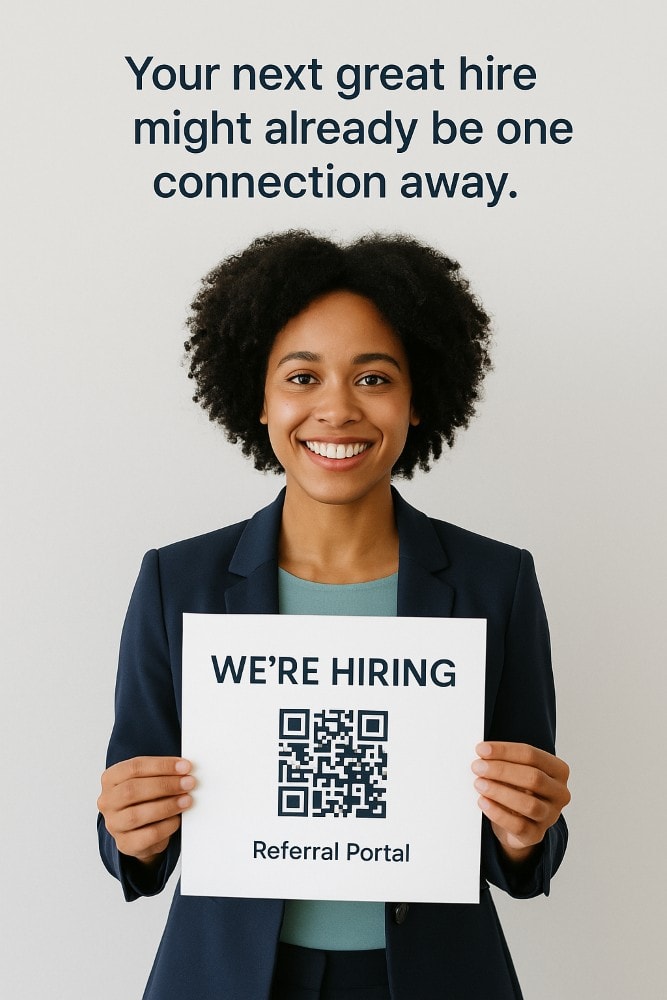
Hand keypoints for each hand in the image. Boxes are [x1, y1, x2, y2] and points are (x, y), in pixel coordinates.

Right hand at [98, 756, 194, 863]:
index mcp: (111, 779)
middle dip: (165, 785)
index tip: (184, 767)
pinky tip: (176, 819)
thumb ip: (162, 773)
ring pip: (136, 815)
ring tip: (186, 800)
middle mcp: (107, 801)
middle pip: (132, 789)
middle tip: (187, 783)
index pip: (134, 767)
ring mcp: (113, 824)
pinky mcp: (125, 844)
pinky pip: (147, 835)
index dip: (161, 766)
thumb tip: (184, 770)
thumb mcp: (149, 781)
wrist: (140, 831)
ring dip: (166, 806)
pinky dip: (166, 826)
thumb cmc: (146, 800)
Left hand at [472, 742, 569, 862]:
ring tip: (479, 784)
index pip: (532, 755)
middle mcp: (560, 793)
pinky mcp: (536, 835)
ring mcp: (550, 816)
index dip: (505, 751)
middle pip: (533, 778)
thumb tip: (482, 753)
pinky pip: (518, 826)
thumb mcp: (516, 771)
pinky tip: (483, 802)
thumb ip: (505, 761)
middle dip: (501, 770)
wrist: (518, 822)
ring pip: (529, 804)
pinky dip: (498, 813)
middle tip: (477, 766)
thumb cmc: (517, 788)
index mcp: (558, 771)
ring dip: (500, 792)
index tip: (481, 749)